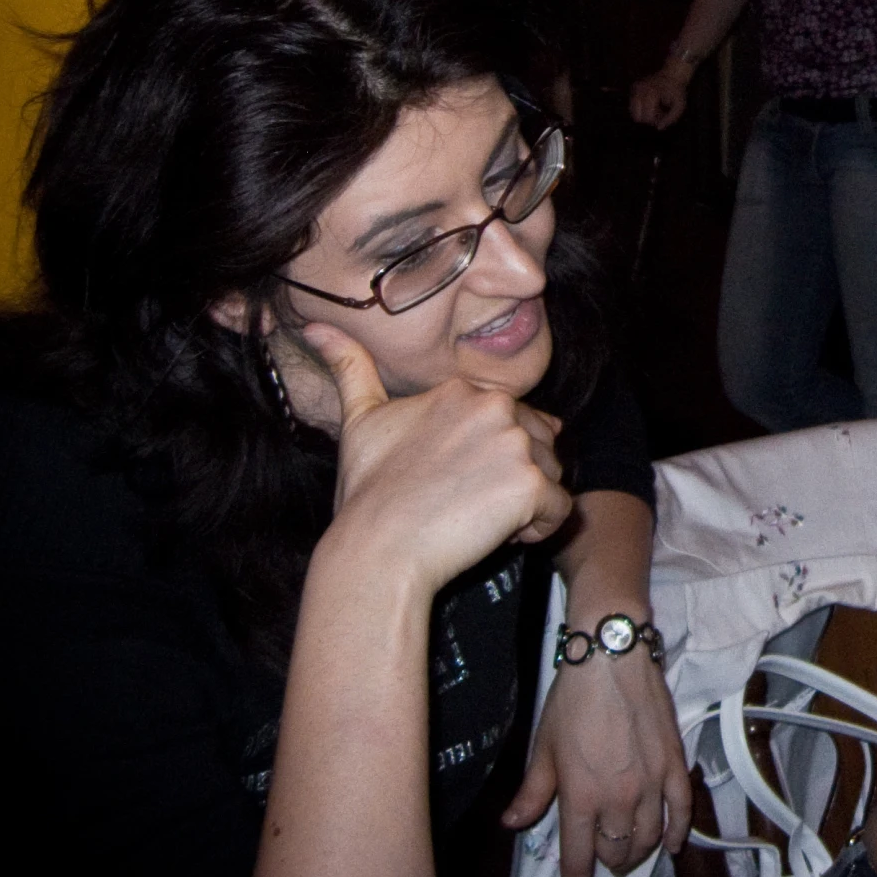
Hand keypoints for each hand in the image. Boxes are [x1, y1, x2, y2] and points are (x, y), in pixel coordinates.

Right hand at [307, 323, 571, 596]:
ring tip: (478, 517)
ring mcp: (517, 443)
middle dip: (514, 476)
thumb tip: (315, 328)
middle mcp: (496, 406)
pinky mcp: (532, 484)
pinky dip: (540, 530)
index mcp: (464, 391)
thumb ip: (351, 370)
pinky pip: (561, 510)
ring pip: (552, 474)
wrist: (378, 547)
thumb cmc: (368, 495)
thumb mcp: (358, 422)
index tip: (455, 481)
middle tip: (465, 502)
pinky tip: (499, 535)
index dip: (490, 457)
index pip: (512, 420)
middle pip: (539, 443)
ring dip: (526, 503)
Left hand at [503, 638, 689, 876]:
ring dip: (637, 851)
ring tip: (628, 850)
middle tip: (600, 857)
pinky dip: (679, 832)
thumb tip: (513, 824)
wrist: (613, 657)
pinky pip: (682, 810)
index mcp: (581, 796)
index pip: (579, 860)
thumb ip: (533, 791)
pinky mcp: (676, 763)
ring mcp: (652, 782)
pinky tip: (673, 843)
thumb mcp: (544, 747)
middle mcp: (619, 797)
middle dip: (606, 862)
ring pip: (649, 837)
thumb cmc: (572, 699)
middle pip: (617, 852)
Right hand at [629, 60, 693, 129]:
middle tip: (660, 111)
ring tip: (656, 107)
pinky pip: (634, 106)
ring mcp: (636, 88)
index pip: (647, 117)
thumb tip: (658, 128)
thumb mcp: (679, 106)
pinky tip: (652, 103)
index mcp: (651, 93)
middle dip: (648, 118)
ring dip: (645, 113)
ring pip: (634, 112)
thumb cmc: (676, 92)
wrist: (672, 75)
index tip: (664, 114)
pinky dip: (642, 107)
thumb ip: (670, 119)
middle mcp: (640, 90)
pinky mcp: (634, 88)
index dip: (655, 120)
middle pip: (637, 116)